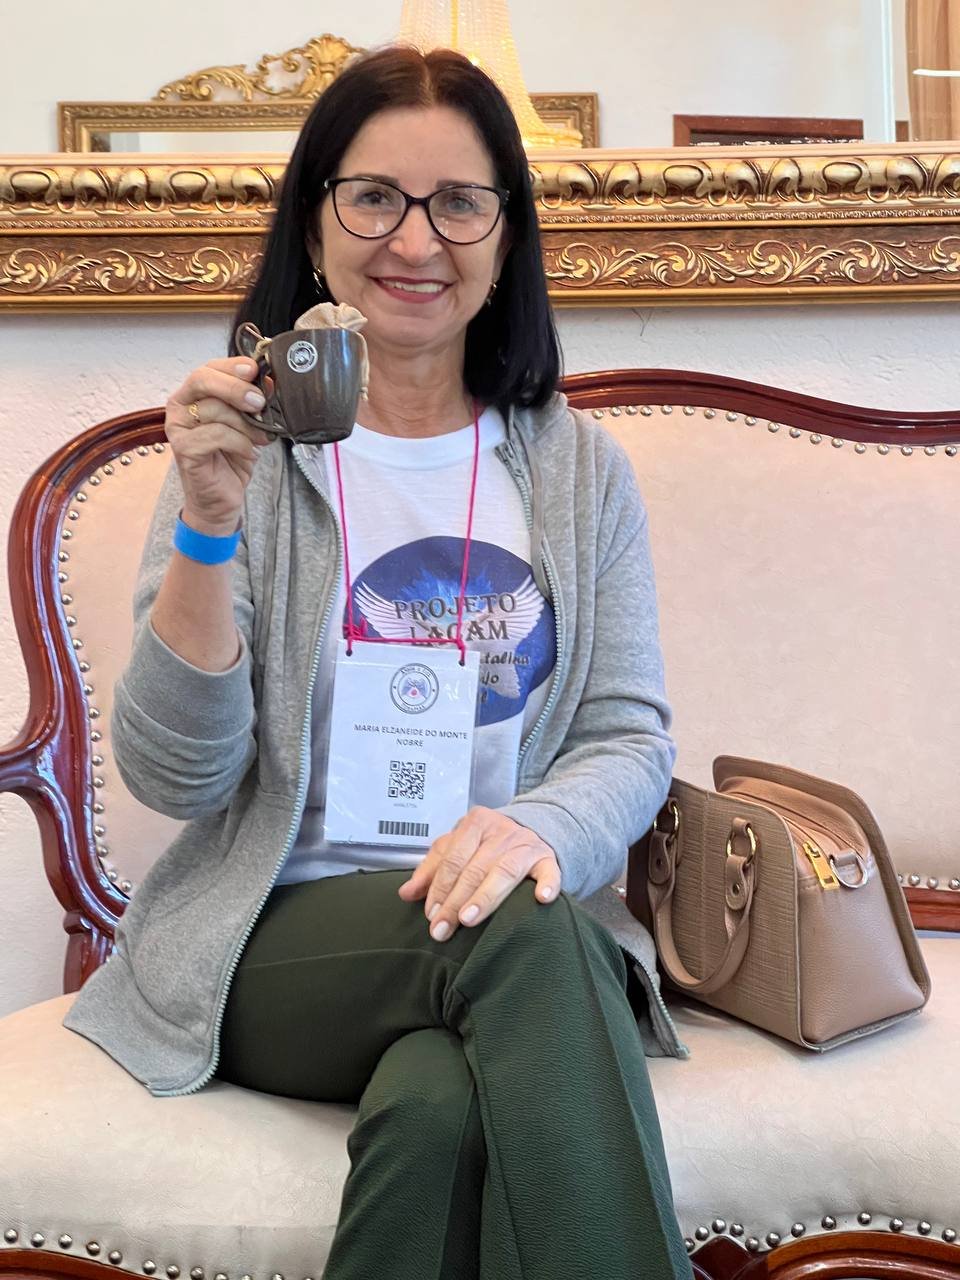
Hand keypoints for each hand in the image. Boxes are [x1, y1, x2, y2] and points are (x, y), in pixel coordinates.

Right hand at [165, 357, 272, 533]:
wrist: (221, 498)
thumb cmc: (231, 458)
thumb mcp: (248, 424)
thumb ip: (252, 401)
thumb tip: (268, 381)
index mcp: (193, 395)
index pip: (208, 368)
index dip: (231, 366)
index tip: (255, 370)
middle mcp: (180, 407)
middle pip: (203, 380)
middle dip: (235, 388)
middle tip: (259, 402)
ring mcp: (178, 428)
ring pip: (214, 409)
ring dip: (245, 423)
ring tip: (258, 438)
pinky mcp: (184, 449)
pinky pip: (216, 435)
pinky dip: (238, 442)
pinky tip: (247, 451)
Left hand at [397, 806, 561, 941]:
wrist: (530, 830)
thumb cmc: (487, 844)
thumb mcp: (458, 848)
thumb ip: (432, 869)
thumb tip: (406, 893)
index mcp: (476, 823)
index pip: (453, 858)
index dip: (440, 887)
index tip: (430, 914)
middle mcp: (501, 831)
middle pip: (474, 868)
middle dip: (455, 901)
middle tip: (442, 928)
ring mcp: (526, 844)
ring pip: (504, 871)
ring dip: (486, 897)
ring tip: (470, 918)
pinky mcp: (547, 859)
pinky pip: (549, 872)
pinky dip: (547, 884)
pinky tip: (541, 899)